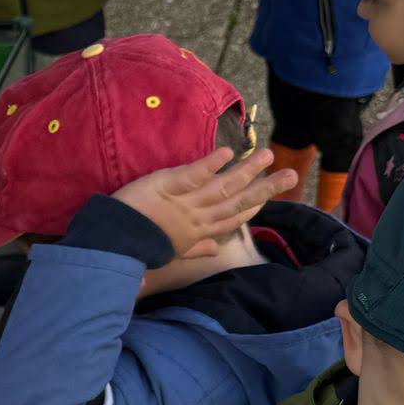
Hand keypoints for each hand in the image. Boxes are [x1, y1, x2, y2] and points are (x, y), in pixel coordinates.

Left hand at [111, 145, 294, 258]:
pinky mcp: (167, 186)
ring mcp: (184, 203)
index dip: (253, 208)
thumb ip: (196, 248)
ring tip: (268, 155)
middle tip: (292, 175)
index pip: (231, 220)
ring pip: (223, 187)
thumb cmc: (137, 247)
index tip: (270, 197)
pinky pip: (193, 175)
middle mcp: (196, 218)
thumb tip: (215, 250)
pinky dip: (210, 164)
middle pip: (237, 202)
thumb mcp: (171, 251)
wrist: (111, 245)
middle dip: (265, 189)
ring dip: (247, 171)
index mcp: (197, 233)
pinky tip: (228, 153)